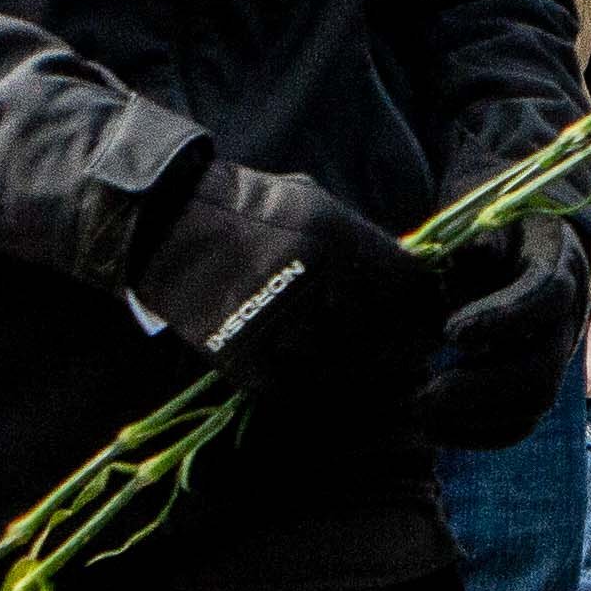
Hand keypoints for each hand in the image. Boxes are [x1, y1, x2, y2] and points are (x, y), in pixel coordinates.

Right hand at [131, 164, 443, 407]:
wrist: (164, 220)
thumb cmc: (246, 208)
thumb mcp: (312, 203)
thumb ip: (359, 239)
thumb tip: (411, 277)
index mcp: (335, 236)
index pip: (411, 286)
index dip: (425, 308)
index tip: (426, 323)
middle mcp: (310, 279)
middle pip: (381, 335)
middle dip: (393, 348)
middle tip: (397, 359)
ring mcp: (273, 319)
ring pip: (336, 367)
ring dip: (346, 371)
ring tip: (348, 369)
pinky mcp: (238, 351)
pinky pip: (287, 387)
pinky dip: (298, 385)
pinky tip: (300, 371)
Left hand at [418, 219, 587, 448]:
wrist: (517, 240)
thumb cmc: (488, 225)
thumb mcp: (483, 217)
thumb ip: (472, 241)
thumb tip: (465, 261)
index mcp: (557, 263)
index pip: (545, 295)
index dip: (503, 318)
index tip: (449, 332)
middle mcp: (567, 315)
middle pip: (543, 368)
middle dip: (481, 389)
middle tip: (423, 396)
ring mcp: (556, 353)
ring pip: (534, 404)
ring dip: (476, 418)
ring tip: (422, 413)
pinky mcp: (538, 380)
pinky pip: (523, 422)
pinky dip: (481, 433)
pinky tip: (437, 429)